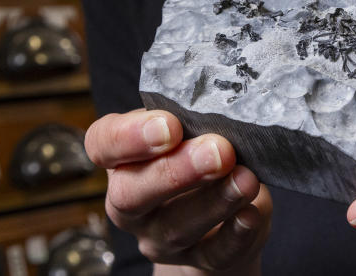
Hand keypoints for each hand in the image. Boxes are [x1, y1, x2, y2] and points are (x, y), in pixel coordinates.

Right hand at [84, 109, 271, 274]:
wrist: (226, 218)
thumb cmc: (205, 153)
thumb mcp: (195, 130)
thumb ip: (199, 116)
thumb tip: (230, 96)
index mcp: (122, 158)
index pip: (103, 144)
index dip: (129, 137)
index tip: (168, 125)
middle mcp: (131, 202)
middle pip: (133, 193)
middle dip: (176, 171)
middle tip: (219, 151)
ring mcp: (159, 237)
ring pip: (175, 226)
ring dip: (213, 201)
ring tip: (246, 178)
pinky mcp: (198, 261)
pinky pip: (212, 254)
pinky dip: (235, 233)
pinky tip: (252, 213)